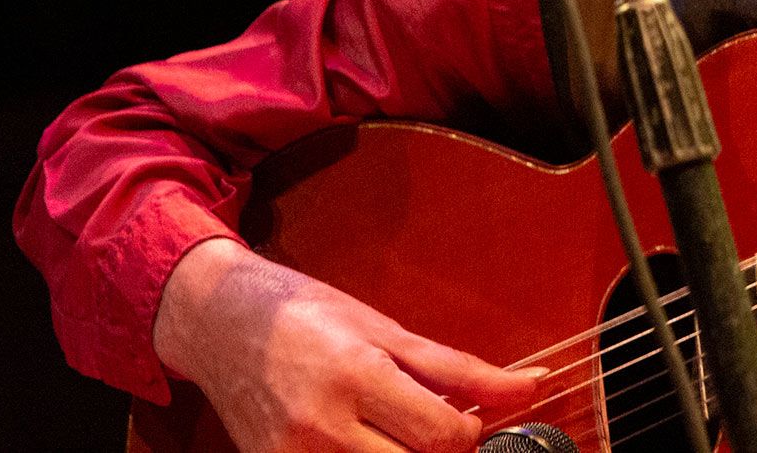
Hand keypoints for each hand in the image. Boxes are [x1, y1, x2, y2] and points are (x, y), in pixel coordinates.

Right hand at [154, 238, 543, 451]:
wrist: (224, 325)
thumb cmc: (310, 317)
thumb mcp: (389, 331)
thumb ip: (461, 369)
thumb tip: (532, 384)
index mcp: (358, 376)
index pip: (442, 436)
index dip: (470, 435)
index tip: (468, 421)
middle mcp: (322, 425)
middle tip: (436, 433)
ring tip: (396, 437)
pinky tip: (367, 446)